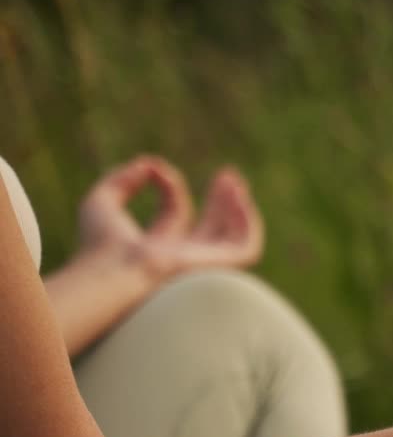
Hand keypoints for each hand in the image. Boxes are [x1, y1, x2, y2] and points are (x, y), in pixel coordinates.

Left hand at [76, 155, 263, 281]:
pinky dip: (248, 222)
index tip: (154, 168)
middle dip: (219, 199)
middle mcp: (182, 258)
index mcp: (156, 247)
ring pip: (231, 237)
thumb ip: (120, 179)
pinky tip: (240, 198)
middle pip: (211, 226)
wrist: (115, 271)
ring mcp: (201, 264)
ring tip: (233, 181)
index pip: (175, 212)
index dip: (169, 185)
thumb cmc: (101, 245)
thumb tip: (147, 164)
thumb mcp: (101, 202)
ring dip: (237, 207)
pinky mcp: (218, 267)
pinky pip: (247, 248)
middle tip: (226, 173)